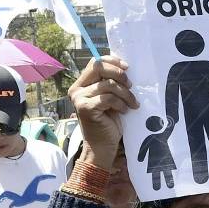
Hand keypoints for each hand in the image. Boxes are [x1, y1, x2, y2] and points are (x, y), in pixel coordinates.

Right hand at [68, 55, 138, 169]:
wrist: (102, 146)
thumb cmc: (108, 122)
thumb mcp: (110, 97)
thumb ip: (111, 82)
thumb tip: (124, 66)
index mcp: (82, 84)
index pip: (95, 62)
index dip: (112, 61)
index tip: (127, 67)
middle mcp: (76, 89)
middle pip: (99, 68)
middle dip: (119, 74)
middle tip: (131, 86)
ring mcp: (79, 98)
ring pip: (108, 84)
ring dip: (125, 93)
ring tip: (132, 103)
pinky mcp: (85, 108)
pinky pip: (108, 98)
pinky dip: (120, 104)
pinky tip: (124, 111)